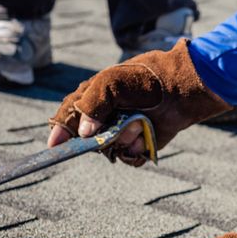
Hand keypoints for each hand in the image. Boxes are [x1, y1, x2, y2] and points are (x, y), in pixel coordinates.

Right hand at [47, 39, 232, 165]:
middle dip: (99, 136)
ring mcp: (122, 132)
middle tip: (115, 125)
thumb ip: (92, 103)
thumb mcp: (112, 82)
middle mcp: (105, 117)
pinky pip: (129, 158)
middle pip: (87, 139)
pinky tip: (146, 135)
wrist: (183, 90)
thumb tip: (85, 133)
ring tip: (139, 123)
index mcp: (93, 98)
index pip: (68, 116)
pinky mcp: (140, 144)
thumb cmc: (146, 79)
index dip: (60, 131)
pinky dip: (137, 150)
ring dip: (123, 139)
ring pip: (109, 149)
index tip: (54, 146)